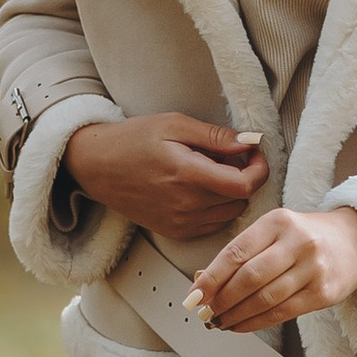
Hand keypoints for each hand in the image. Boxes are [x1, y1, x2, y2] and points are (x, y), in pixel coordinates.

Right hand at [65, 113, 268, 235]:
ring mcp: (181, 223)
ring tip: (212, 171)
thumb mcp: (175, 124)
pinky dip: (217, 208)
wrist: (98, 167)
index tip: (254, 154)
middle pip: (241, 199)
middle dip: (244, 176)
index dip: (259, 169)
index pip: (244, 185)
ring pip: (230, 214)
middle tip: (229, 156)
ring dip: (231, 193)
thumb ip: (215, 136)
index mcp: (188, 176)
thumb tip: (249, 142)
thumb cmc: (133, 140)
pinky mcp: (176, 232)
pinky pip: (213, 224)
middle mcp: (186, 206)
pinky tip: (201, 189)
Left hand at [188, 205, 356, 332]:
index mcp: (279, 221)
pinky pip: (281, 313)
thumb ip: (242, 253)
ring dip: (236, 315)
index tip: (194, 295)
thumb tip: (202, 282)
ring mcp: (313, 268)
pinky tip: (240, 325)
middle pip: (249, 277)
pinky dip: (255, 323)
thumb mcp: (274, 232)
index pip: (237, 252)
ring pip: (264, 299)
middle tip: (205, 312)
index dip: (211, 277)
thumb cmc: (305, 237)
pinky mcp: (323, 293)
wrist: (355, 242)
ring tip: (219, 321)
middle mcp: (298, 242)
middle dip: (221, 300)